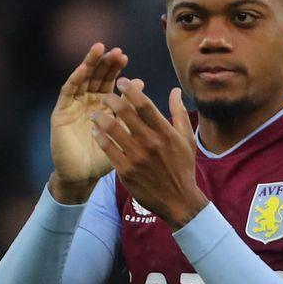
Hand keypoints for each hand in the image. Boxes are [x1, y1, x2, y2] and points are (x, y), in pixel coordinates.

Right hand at [49, 43, 128, 202]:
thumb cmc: (104, 158)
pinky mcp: (60, 112)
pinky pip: (67, 92)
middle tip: (115, 52)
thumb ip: (130, 108)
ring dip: (90, 64)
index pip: (108, 82)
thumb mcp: (121, 131)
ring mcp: (73, 105)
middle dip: (105, 63)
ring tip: (99, 50)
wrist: (83, 177)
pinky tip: (83, 68)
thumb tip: (140, 82)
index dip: (115, 69)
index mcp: (102, 105)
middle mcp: (87, 102)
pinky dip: (75, 79)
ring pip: (82, 79)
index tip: (125, 58)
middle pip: (96, 77)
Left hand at [93, 79, 206, 228]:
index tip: (122, 82)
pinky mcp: (126, 171)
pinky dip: (100, 137)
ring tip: (95, 113)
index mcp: (165, 132)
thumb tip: (175, 90)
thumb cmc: (183, 168)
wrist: (178, 201)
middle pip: (125, 113)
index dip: (131, 90)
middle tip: (104, 95)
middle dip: (111, 100)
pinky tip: (95, 131)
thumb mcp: (187, 139)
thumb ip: (179, 113)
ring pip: (112, 130)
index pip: (144, 105)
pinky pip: (108, 149)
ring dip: (100, 117)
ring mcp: (136, 157)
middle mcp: (150, 143)